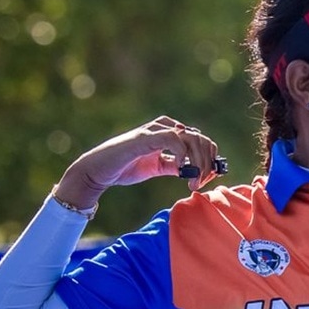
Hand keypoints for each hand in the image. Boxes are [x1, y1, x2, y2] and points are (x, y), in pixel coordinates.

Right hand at [54, 116, 223, 209]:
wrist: (98, 171)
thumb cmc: (126, 167)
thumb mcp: (157, 167)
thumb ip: (175, 166)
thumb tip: (196, 171)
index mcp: (169, 133)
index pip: (200, 139)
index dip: (209, 158)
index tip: (209, 177)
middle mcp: (164, 127)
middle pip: (200, 138)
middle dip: (206, 162)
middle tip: (202, 181)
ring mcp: (154, 130)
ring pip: (191, 137)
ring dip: (198, 161)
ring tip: (193, 180)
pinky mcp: (145, 137)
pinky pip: (173, 139)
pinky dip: (182, 154)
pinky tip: (180, 169)